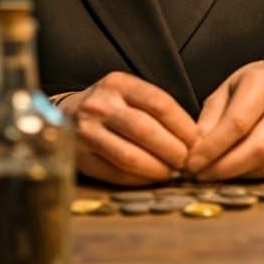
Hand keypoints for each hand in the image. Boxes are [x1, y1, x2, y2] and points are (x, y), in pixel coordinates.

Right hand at [59, 71, 198, 185]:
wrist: (64, 115)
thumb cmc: (111, 106)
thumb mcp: (130, 93)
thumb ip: (157, 109)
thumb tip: (195, 138)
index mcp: (118, 84)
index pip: (160, 103)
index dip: (184, 126)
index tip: (198, 141)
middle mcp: (100, 105)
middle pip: (146, 130)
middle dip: (173, 150)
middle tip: (188, 161)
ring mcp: (86, 132)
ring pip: (130, 156)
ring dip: (158, 168)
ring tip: (172, 172)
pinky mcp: (80, 157)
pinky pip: (115, 173)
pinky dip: (139, 179)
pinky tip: (152, 179)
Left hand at [182, 60, 263, 180]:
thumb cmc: (251, 86)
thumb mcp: (225, 90)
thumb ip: (210, 119)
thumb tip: (196, 150)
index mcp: (263, 84)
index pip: (237, 123)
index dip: (213, 148)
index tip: (193, 161)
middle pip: (257, 147)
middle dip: (224, 167)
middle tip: (200, 174)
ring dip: (235, 174)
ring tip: (212, 173)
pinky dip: (248, 175)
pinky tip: (232, 171)